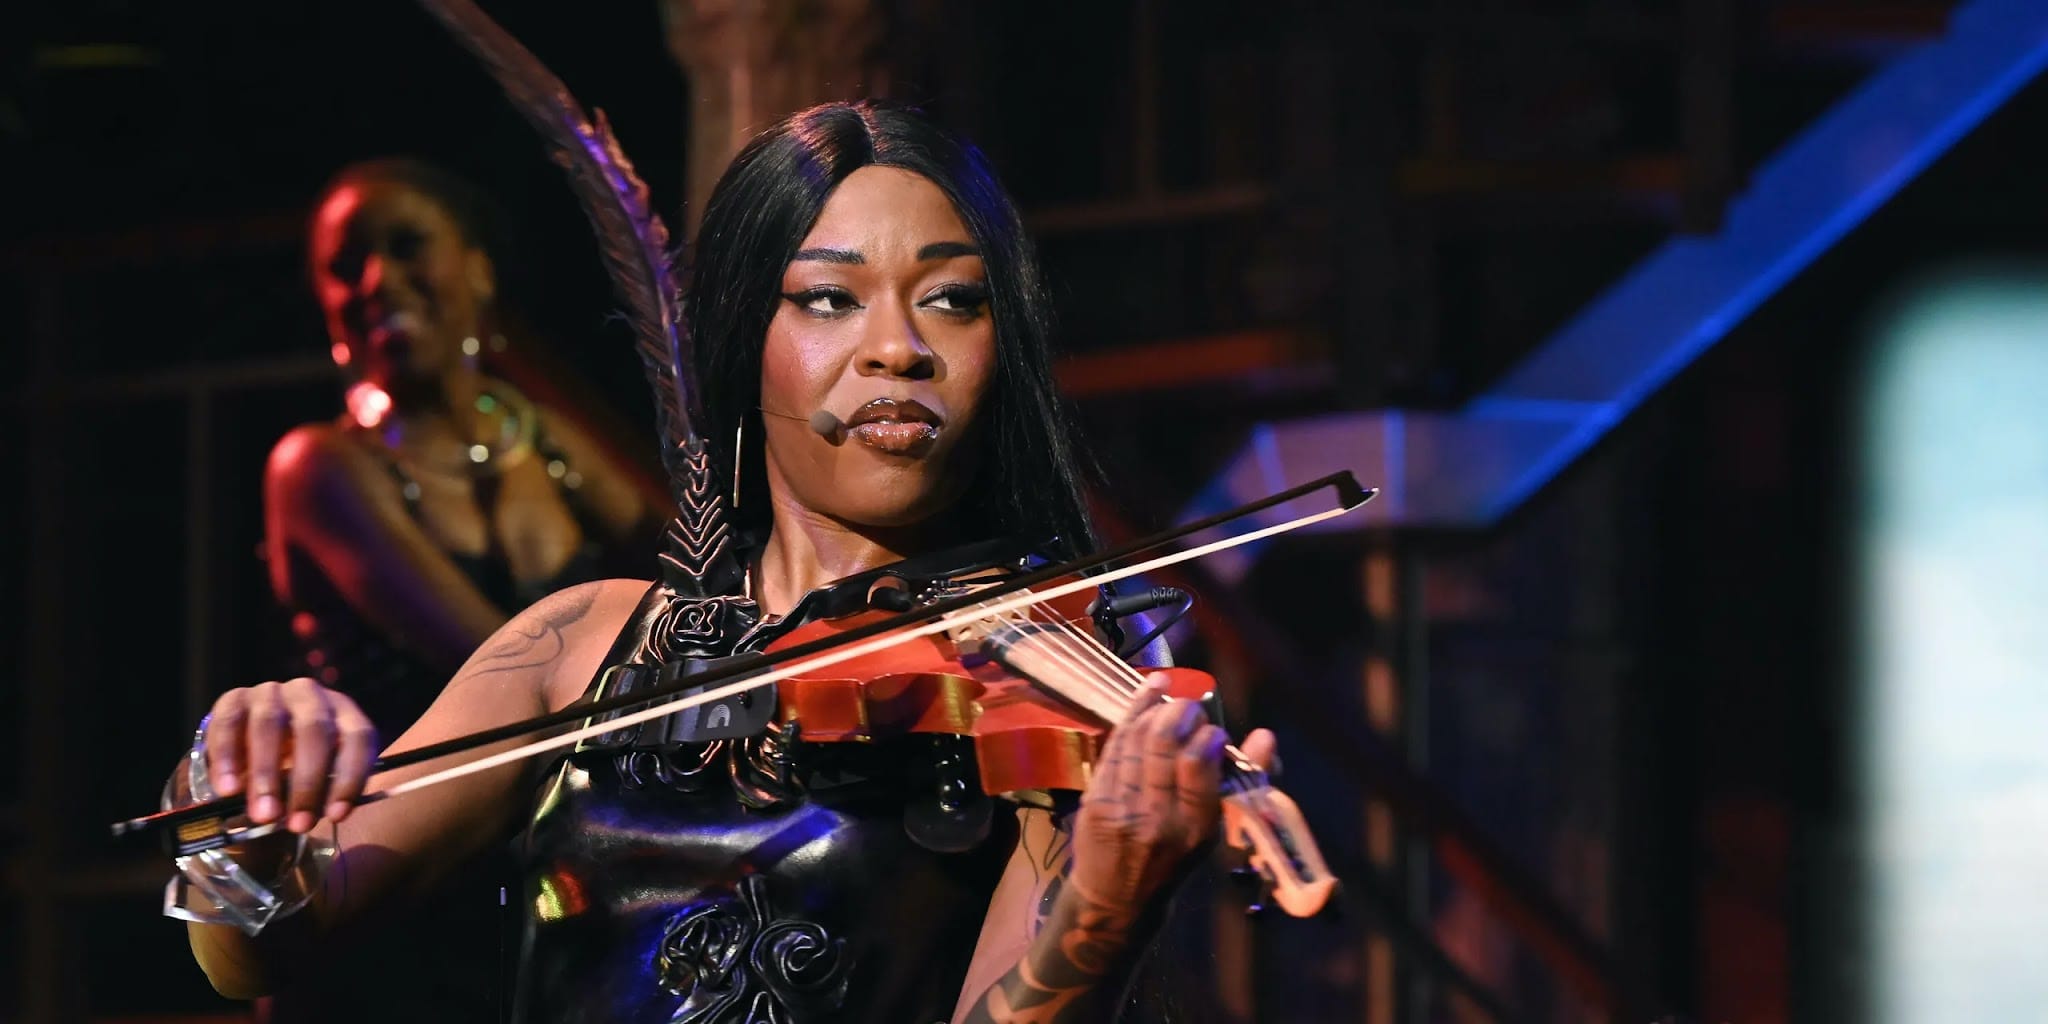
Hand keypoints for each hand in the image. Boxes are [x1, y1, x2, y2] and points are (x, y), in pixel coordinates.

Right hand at [201, 678, 377, 832]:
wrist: (253, 750)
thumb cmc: (298, 769)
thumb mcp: (320, 777)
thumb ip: (324, 791)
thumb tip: (315, 816)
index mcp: (344, 713)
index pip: (358, 738)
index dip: (350, 777)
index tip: (336, 816)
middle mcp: (311, 695)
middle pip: (315, 731)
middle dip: (307, 782)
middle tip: (298, 824)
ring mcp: (272, 693)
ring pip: (269, 725)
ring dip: (266, 773)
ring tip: (263, 814)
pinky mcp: (234, 698)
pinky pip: (229, 723)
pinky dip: (227, 759)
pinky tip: (229, 790)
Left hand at [1067, 675, 1277, 916]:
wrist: (1115, 901)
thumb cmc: (1172, 865)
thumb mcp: (1210, 833)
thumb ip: (1237, 785)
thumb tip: (1265, 737)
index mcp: (1194, 829)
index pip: (1198, 765)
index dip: (1207, 736)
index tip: (1213, 732)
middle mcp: (1156, 818)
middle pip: (1163, 743)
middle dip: (1179, 712)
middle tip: (1189, 707)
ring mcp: (1120, 807)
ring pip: (1136, 740)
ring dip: (1154, 709)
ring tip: (1169, 695)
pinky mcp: (1094, 800)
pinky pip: (1114, 748)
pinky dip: (1130, 717)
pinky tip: (1145, 698)